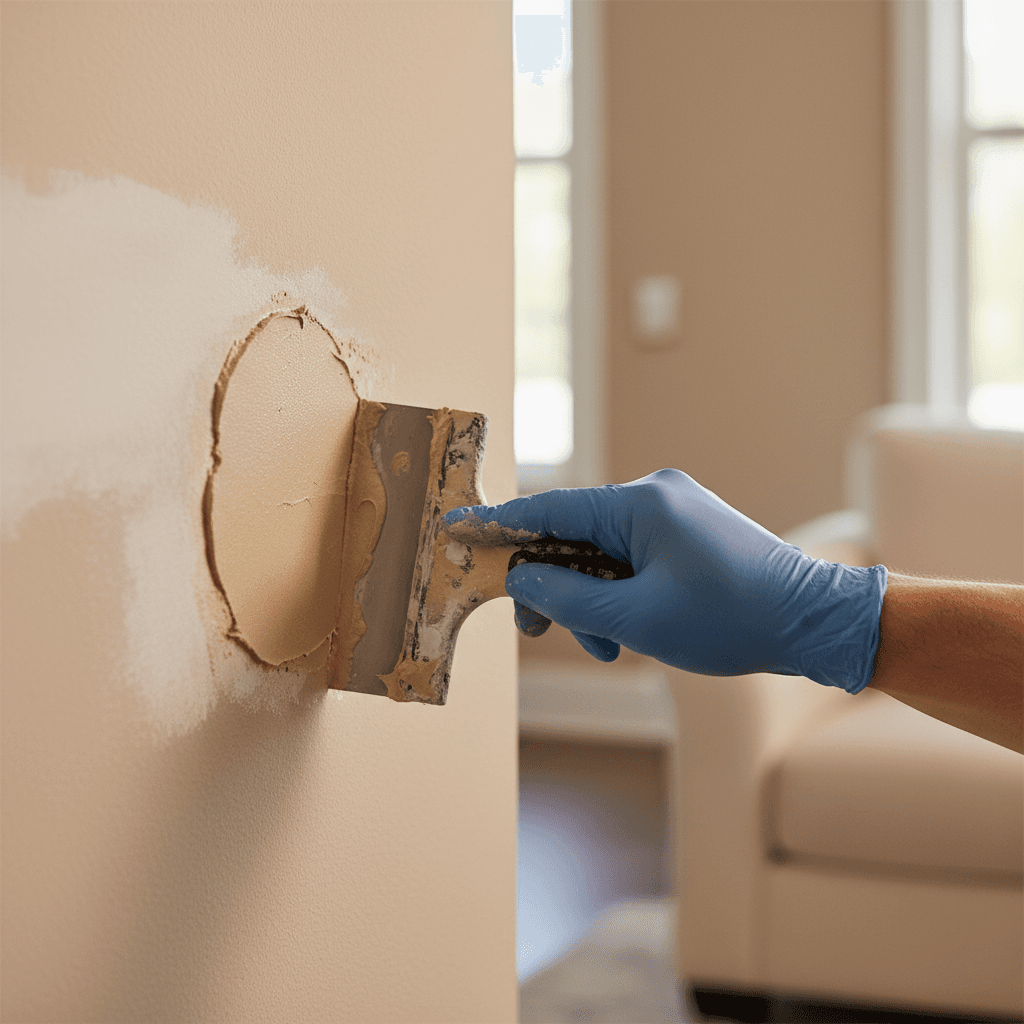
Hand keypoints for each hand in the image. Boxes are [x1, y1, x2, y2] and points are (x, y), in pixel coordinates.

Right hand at [442, 469, 887, 692]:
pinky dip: (619, 593)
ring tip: (604, 646)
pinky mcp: (688, 531)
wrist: (815, 620)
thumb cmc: (732, 618)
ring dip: (590, 600)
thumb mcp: (635, 617)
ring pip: (602, 553)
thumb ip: (566, 597)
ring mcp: (674, 512)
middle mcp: (655, 495)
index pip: (549, 509)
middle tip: (538, 631)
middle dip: (553, 586)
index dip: (499, 525)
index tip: (456, 529)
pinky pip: (633, 557)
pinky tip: (628, 633)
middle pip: (573, 535)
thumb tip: (519, 579)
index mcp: (640, 504)